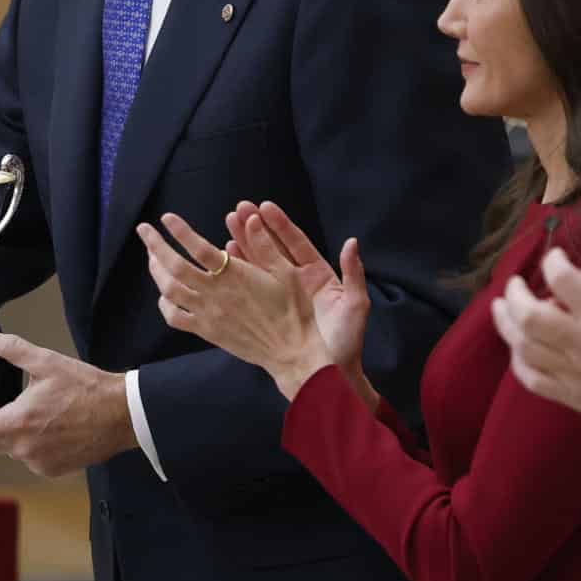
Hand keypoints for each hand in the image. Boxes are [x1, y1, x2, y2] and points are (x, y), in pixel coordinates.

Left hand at [0, 331, 133, 476]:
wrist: (122, 415)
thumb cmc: (86, 389)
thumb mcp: (45, 362)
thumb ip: (9, 349)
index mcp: (15, 423)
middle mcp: (23, 449)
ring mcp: (38, 463)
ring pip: (12, 451)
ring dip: (14, 436)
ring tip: (36, 415)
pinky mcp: (53, 470)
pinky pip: (32, 458)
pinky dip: (34, 446)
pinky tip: (50, 429)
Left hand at [137, 212, 332, 400]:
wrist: (291, 351)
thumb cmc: (292, 310)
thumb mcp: (285, 273)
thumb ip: (264, 246)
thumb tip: (250, 219)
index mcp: (235, 276)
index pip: (199, 248)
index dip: (180, 231)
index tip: (166, 218)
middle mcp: (215, 293)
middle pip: (175, 267)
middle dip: (155, 246)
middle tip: (143, 230)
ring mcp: (207, 313)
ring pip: (170, 290)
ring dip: (156, 270)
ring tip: (151, 256)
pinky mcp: (206, 330)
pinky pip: (175, 317)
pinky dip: (164, 304)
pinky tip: (163, 293)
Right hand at [225, 201, 375, 406]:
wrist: (329, 373)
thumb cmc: (347, 343)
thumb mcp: (355, 306)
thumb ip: (353, 274)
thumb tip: (352, 242)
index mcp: (318, 276)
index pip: (297, 244)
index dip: (280, 225)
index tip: (265, 207)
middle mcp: (297, 281)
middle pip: (274, 248)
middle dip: (256, 227)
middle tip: (238, 209)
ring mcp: (280, 295)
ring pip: (259, 263)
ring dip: (243, 243)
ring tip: (227, 224)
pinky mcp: (268, 309)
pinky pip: (252, 285)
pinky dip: (239, 269)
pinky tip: (226, 255)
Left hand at [490, 250, 580, 473]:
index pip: (562, 279)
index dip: (553, 261)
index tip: (556, 257)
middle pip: (528, 314)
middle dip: (514, 294)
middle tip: (514, 283)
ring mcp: (575, 372)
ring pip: (523, 346)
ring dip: (507, 324)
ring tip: (502, 309)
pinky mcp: (573, 396)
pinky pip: (532, 379)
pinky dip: (518, 361)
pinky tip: (519, 347)